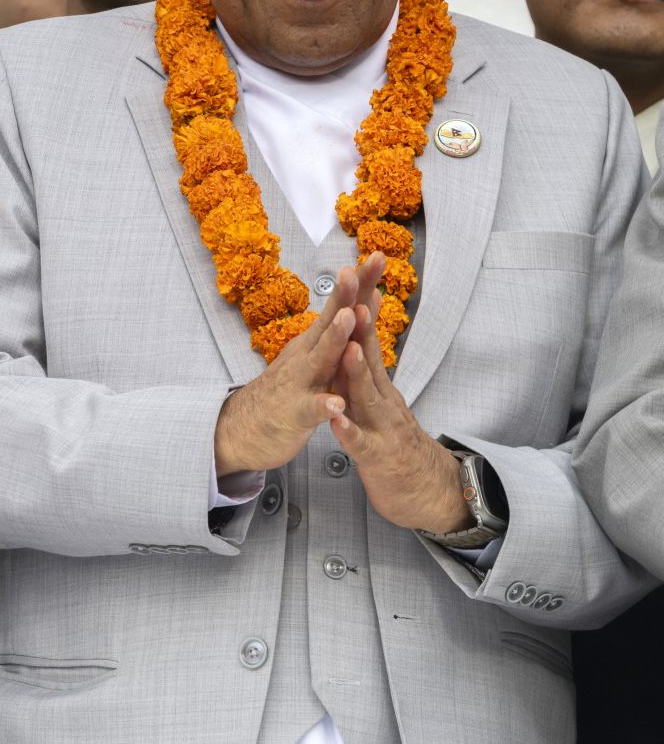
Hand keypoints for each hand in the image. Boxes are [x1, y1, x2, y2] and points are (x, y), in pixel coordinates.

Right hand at [213, 256, 381, 475]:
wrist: (244, 427)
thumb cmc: (289, 389)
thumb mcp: (316, 355)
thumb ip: (339, 330)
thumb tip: (363, 297)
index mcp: (316, 343)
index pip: (341, 307)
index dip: (358, 283)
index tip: (376, 257)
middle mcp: (306, 355)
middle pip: (329, 323)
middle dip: (345, 297)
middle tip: (355, 272)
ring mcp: (299, 383)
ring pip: (319, 359)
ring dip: (334, 339)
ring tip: (348, 319)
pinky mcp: (294, 413)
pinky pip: (310, 409)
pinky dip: (323, 406)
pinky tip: (336, 404)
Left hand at [329, 302, 473, 534]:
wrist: (425, 492)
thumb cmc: (392, 440)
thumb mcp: (377, 399)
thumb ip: (366, 369)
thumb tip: (359, 333)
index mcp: (376, 382)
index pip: (366, 336)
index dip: (360, 304)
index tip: (358, 270)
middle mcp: (383, 397)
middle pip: (370, 355)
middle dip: (363, 323)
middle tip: (357, 292)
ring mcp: (382, 425)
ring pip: (367, 395)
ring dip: (357, 372)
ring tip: (348, 348)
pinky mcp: (376, 456)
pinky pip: (360, 443)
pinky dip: (349, 430)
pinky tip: (337, 420)